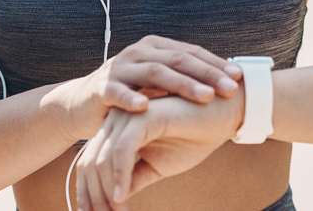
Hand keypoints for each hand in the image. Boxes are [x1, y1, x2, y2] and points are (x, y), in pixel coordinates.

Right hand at [51, 35, 240, 141]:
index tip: (239, 77)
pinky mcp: (101, 88)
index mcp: (155, 48)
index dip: (215, 63)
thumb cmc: (129, 95)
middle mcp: (138, 52)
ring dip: (181, 85)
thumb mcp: (157, 84)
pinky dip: (131, 98)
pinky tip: (146, 107)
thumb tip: (224, 84)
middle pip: (177, 60)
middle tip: (230, 89)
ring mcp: (119, 68)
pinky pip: (117, 91)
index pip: (190, 52)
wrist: (82, 106)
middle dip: (207, 74)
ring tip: (204, 97)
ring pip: (154, 73)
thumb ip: (182, 80)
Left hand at [74, 88, 244, 210]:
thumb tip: (114, 198)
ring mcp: (128, 115)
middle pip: (89, 163)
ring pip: (102, 159)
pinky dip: (119, 175)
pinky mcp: (143, 117)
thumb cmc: (194, 136)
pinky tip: (121, 195)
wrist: (224, 114)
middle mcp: (117, 119)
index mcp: (118, 129)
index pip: (90, 162)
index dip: (87, 193)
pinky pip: (122, 150)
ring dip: (105, 193)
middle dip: (93, 197)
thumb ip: (134, 177)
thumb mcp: (158, 165)